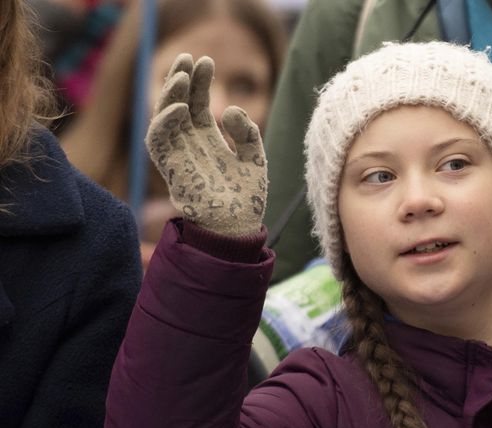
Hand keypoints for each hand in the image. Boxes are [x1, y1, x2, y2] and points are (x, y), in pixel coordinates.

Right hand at [145, 54, 266, 235]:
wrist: (239, 227)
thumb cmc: (247, 198)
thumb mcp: (255, 158)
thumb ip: (247, 132)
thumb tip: (229, 108)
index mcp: (207, 140)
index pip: (197, 102)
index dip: (199, 81)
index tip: (207, 61)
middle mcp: (189, 144)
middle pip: (177, 104)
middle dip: (180, 79)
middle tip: (188, 58)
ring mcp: (178, 155)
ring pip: (162, 118)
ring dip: (169, 95)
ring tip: (182, 76)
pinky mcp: (171, 169)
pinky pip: (158, 141)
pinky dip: (165, 121)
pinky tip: (181, 107)